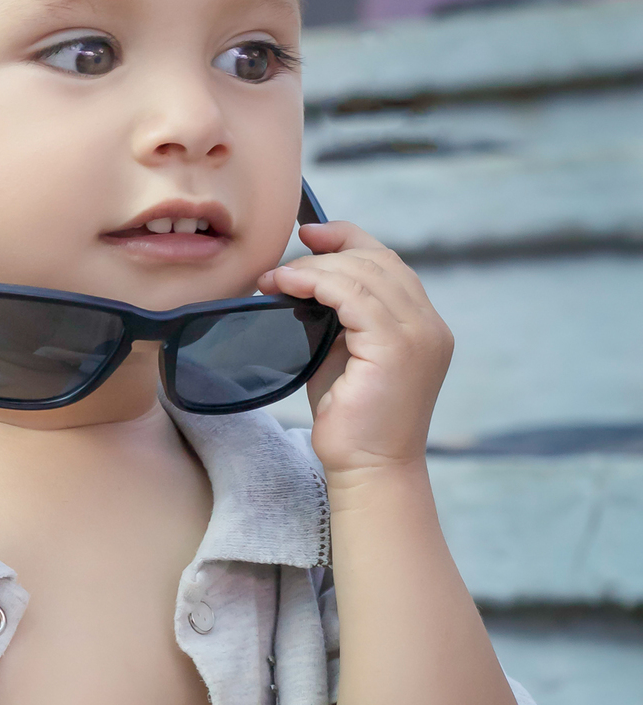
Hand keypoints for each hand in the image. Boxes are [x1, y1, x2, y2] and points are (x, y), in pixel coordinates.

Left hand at [256, 222, 452, 475]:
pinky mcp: (397, 347)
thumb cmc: (351, 421)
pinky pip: (353, 296)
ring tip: (276, 279)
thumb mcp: (345, 356)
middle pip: (379, 261)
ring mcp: (419, 335)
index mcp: (422, 326)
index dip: (351, 239)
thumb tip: (305, 282)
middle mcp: (429, 326)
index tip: (311, 235)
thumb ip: (339, 318)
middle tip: (284, 260)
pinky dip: (316, 283)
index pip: (390, 263)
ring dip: (313, 269)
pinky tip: (286, 286)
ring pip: (364, 274)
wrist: (367, 469)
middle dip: (328, 251)